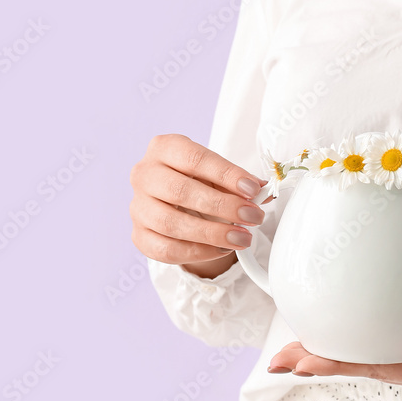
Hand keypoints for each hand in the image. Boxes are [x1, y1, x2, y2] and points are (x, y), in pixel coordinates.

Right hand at [130, 134, 269, 277]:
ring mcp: (137, 206)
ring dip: (212, 234)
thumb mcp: (218, 174)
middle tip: (252, 216)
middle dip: (222, 206)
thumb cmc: (196, 181)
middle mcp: (144, 174)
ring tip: (242, 238)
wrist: (172, 202)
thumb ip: (239, 181)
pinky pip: (166, 249)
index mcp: (164, 148)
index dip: (226, 174)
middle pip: (180, 191)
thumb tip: (264, 191)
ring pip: (171, 223)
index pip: (195, 159)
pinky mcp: (139, 235)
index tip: (253, 189)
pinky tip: (222, 249)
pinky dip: (198, 252)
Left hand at [267, 285, 401, 395]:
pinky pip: (383, 349)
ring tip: (295, 350)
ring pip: (368, 360)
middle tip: (277, 361)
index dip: (332, 364)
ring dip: (333, 354)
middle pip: (361, 368)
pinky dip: (356, 342)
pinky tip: (341, 332)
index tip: (296, 364)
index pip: (372, 368)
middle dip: (319, 363)